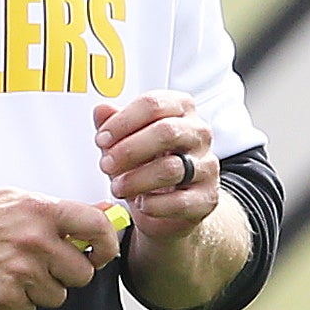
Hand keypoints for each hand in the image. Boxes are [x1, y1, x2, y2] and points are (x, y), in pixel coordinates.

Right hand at [0, 188, 122, 309]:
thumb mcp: (17, 201)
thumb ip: (63, 211)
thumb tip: (106, 211)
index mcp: (41, 211)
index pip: (97, 226)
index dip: (107, 243)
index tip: (102, 252)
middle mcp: (35, 241)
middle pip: (82, 273)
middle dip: (68, 273)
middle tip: (46, 265)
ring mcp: (20, 272)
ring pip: (57, 296)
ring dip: (41, 290)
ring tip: (13, 272)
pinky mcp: (4, 299)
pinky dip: (17, 302)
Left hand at [94, 90, 216, 240]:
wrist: (171, 204)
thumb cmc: (150, 165)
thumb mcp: (127, 142)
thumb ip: (115, 125)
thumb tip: (101, 110)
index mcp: (181, 109)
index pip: (153, 104)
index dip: (122, 122)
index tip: (102, 139)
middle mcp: (199, 133)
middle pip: (166, 132)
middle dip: (128, 150)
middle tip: (106, 164)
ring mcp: (207, 165)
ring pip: (170, 168)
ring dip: (135, 180)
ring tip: (117, 187)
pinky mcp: (208, 197)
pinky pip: (179, 202)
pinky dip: (153, 205)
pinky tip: (141, 204)